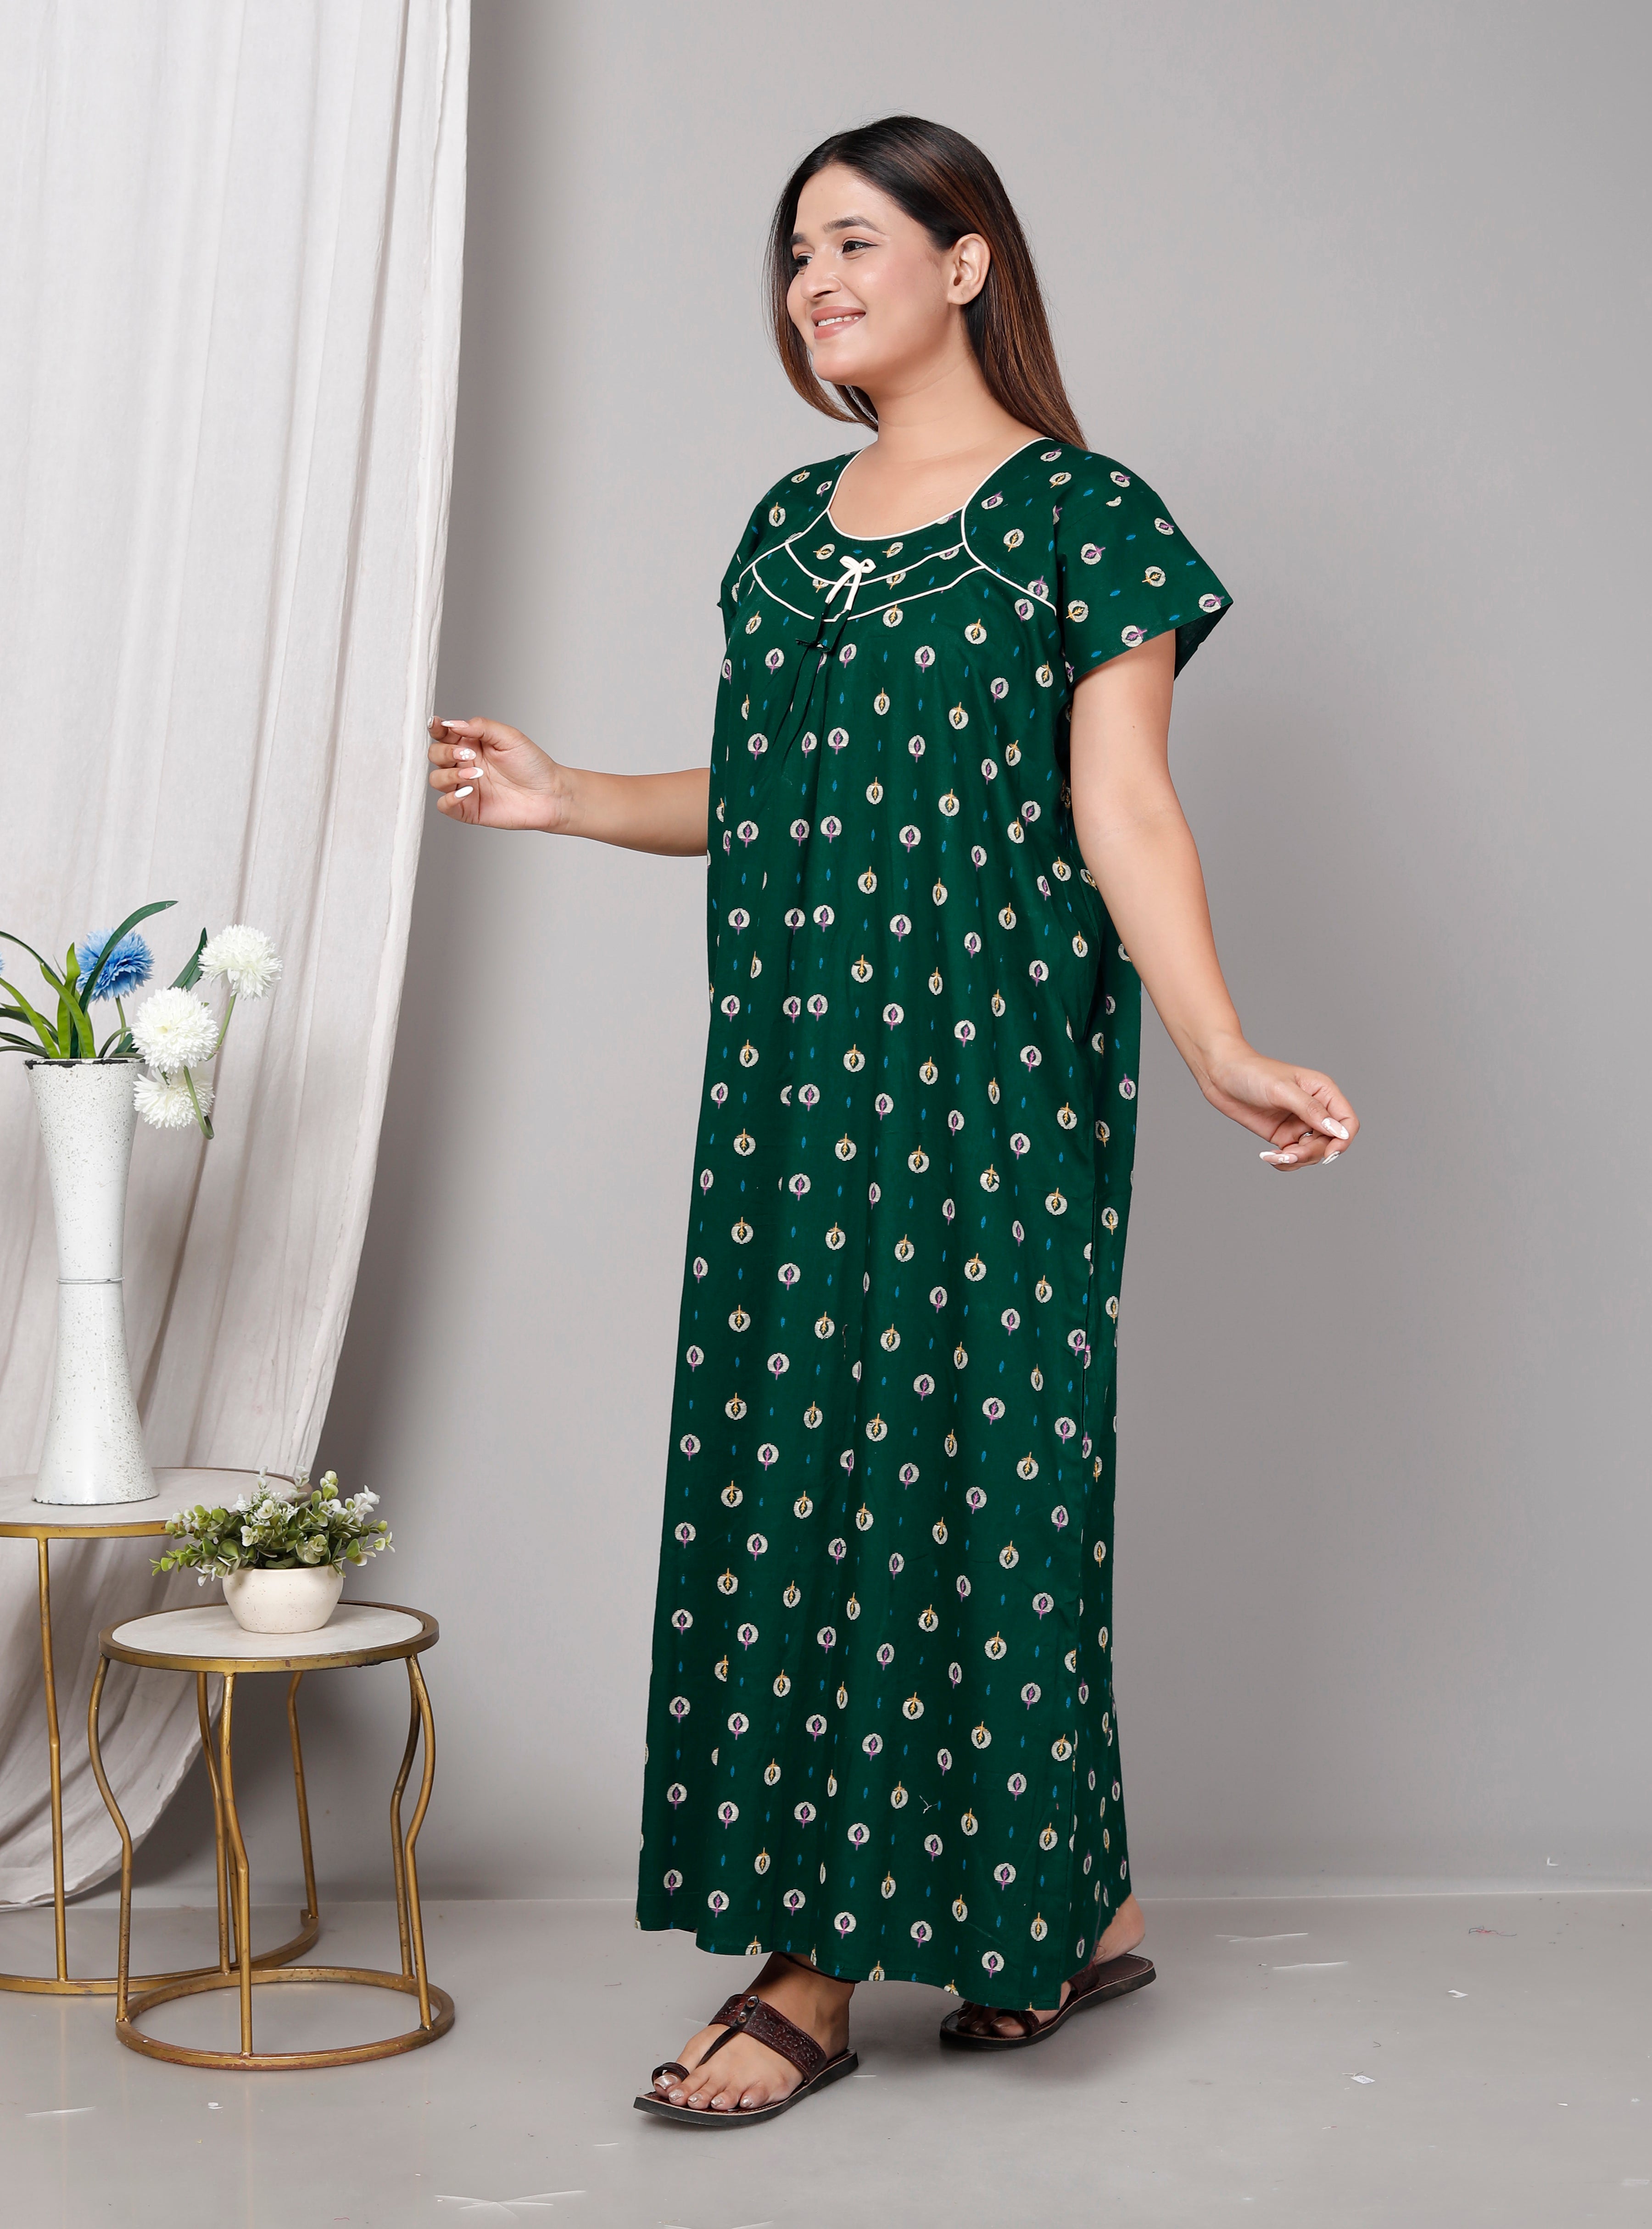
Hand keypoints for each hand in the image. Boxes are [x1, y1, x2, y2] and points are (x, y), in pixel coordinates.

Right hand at [426, 717, 568, 830]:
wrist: (550, 794)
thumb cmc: (533, 765)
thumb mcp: (509, 737)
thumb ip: (481, 726)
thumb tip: (453, 723)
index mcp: (471, 744)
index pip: (444, 734)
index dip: (436, 728)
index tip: (437, 725)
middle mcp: (465, 764)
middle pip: (435, 755)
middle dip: (445, 752)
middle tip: (467, 754)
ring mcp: (465, 787)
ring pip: (436, 779)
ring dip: (449, 774)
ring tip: (475, 774)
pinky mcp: (468, 809)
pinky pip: (444, 805)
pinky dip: (449, 798)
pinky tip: (466, 791)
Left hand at [1200, 1037, 1358, 1169]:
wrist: (1220, 1075)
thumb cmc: (1252, 1073)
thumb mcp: (1282, 1090)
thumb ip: (1310, 1110)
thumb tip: (1338, 1131)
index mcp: (1323, 1091)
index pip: (1347, 1121)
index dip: (1343, 1140)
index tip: (1329, 1153)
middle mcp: (1315, 1109)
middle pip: (1331, 1142)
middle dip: (1312, 1153)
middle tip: (1288, 1153)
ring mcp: (1299, 1123)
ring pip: (1313, 1152)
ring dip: (1297, 1159)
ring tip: (1274, 1156)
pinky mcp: (1283, 1134)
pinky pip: (1294, 1155)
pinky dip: (1285, 1161)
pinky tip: (1268, 1156)